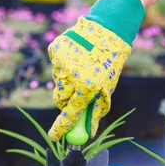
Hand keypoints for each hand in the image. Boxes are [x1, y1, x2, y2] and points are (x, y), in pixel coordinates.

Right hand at [46, 0, 144, 141]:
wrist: (108, 28)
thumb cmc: (110, 62)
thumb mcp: (108, 88)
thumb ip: (96, 110)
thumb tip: (89, 132)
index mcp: (87, 87)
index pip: (71, 114)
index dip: (61, 128)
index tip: (54, 137)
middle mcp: (72, 76)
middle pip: (60, 101)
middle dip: (65, 102)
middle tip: (74, 96)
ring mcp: (61, 63)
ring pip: (58, 84)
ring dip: (66, 83)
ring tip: (81, 69)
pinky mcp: (55, 51)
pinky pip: (56, 68)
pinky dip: (63, 67)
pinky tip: (76, 57)